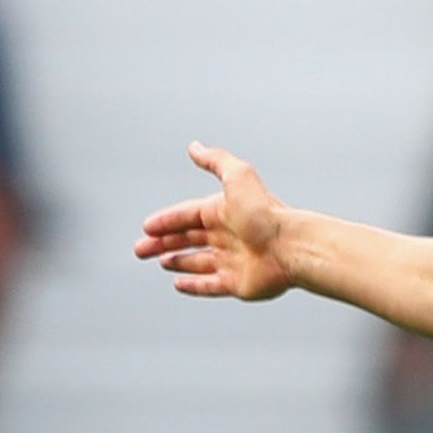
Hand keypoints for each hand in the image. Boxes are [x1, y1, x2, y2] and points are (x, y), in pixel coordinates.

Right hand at [134, 142, 296, 299]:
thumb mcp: (238, 177)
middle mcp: (228, 236)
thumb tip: (195, 146)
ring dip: (178, 261)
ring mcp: (233, 261)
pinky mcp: (238, 284)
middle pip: (188, 239)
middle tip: (140, 249)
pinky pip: (210, 285)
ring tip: (160, 261)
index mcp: (223, 212)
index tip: (146, 227)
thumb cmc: (266, 214)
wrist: (292, 248)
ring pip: (198, 262)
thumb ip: (215, 161)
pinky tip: (177, 284)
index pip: (187, 216)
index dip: (166, 221)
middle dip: (162, 243)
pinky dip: (193, 285)